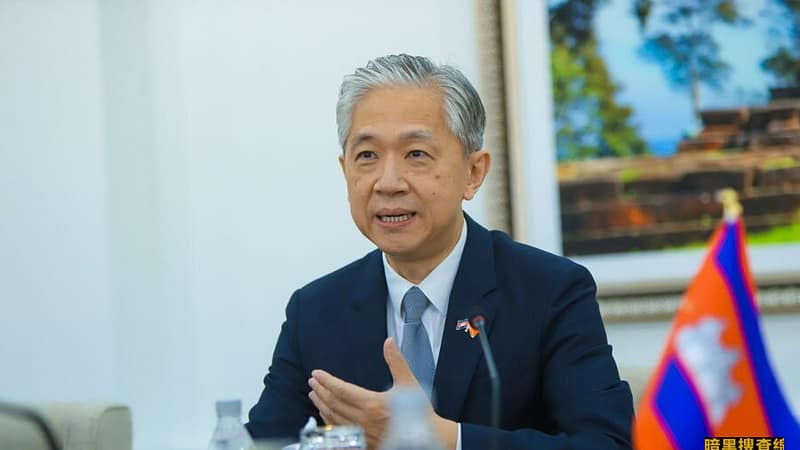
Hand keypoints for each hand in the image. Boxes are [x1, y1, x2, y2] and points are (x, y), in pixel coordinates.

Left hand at [308, 337, 456, 449]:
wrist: (427, 437)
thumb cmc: (419, 411)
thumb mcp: (409, 383)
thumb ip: (396, 362)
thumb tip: (388, 342)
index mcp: (372, 403)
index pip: (341, 390)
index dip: (326, 381)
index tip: (317, 374)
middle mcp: (363, 420)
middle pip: (333, 403)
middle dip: (321, 391)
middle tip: (313, 382)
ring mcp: (362, 434)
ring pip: (334, 418)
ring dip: (321, 405)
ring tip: (314, 395)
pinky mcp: (364, 443)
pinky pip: (340, 431)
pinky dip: (329, 421)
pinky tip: (326, 415)